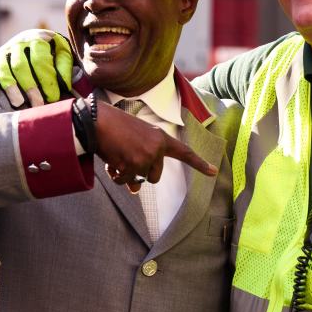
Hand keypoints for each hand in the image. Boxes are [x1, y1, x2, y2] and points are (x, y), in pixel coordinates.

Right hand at [0, 30, 74, 107]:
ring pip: (3, 68)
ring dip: (10, 86)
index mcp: (38, 38)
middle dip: (30, 87)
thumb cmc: (52, 53)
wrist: (35, 42)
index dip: (46, 79)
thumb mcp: (63, 53)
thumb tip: (64, 84)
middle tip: (38, 104)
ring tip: (18, 103)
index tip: (53, 97)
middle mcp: (18, 42)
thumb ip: (65, 66)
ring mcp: (4, 50)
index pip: (40, 59)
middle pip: (21, 65)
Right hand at [94, 102, 216, 191]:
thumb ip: (141, 164)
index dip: (199, 163)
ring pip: (137, 180)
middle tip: (126, 158)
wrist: (98, 121)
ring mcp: (146, 156)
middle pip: (154, 177)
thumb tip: (135, 190)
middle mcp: (157, 148)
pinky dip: (115, 176)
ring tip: (116, 157)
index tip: (213, 171)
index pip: (184, 152)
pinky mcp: (133, 164)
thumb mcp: (135, 143)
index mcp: (161, 138)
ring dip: (125, 174)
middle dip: (139, 173)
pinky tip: (110, 162)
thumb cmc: (115, 129)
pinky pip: (124, 180)